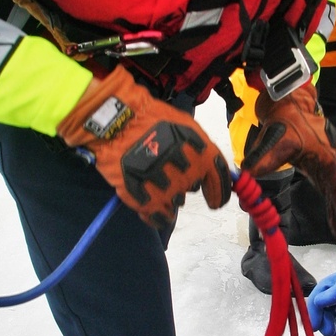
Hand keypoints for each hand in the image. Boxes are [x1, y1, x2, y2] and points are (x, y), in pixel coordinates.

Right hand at [58, 65, 230, 230]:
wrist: (116, 122)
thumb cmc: (151, 119)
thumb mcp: (185, 125)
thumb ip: (201, 148)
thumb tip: (211, 167)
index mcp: (202, 153)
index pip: (219, 180)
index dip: (219, 193)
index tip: (215, 202)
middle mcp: (188, 174)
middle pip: (192, 188)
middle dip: (185, 182)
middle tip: (169, 168)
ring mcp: (167, 189)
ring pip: (176, 203)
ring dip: (170, 195)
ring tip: (155, 179)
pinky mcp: (146, 200)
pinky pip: (158, 217)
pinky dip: (158, 216)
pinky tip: (155, 210)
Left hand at [242, 82, 335, 240]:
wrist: (288, 98)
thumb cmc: (287, 116)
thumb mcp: (276, 138)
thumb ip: (263, 159)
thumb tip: (247, 177)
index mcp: (327, 155)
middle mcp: (331, 159)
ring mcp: (326, 161)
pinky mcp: (317, 162)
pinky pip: (328, 185)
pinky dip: (331, 201)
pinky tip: (331, 214)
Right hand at [306, 269, 335, 335]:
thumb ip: (332, 295)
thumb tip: (317, 303)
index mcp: (321, 289)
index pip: (314, 304)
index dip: (313, 317)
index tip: (315, 328)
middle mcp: (323, 297)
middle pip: (319, 314)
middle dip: (324, 325)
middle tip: (331, 333)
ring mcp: (329, 304)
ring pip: (326, 319)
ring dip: (330, 328)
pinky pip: (334, 320)